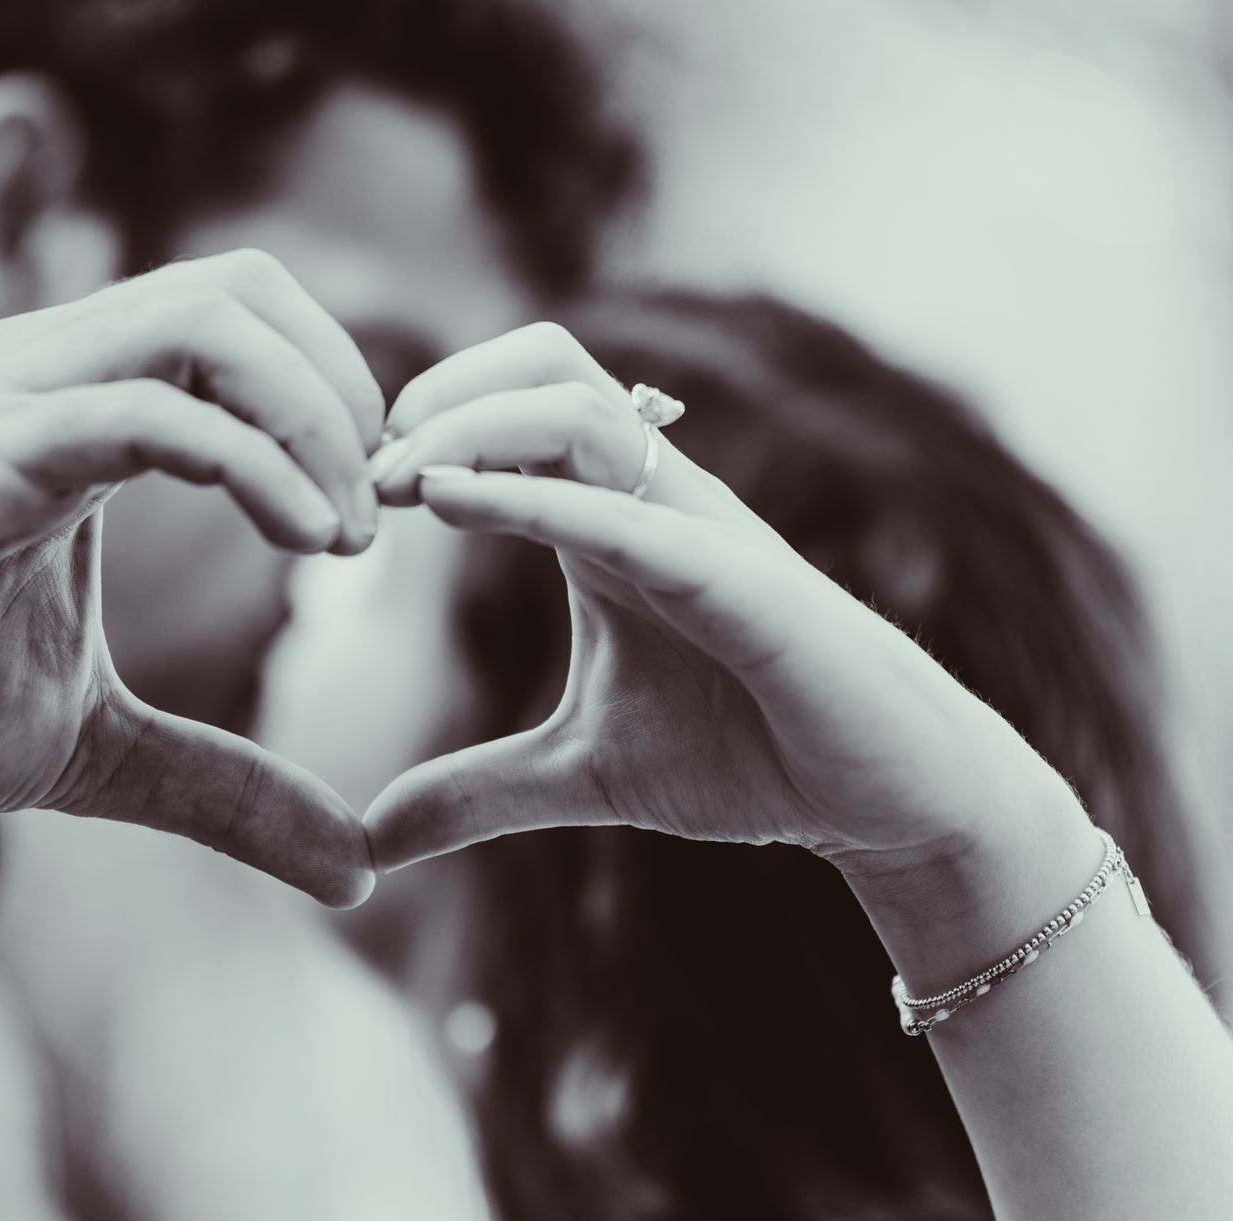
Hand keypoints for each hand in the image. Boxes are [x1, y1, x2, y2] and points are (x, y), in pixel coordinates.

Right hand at [0, 250, 381, 905]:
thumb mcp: (98, 753)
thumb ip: (227, 789)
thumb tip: (356, 873)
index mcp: (85, 412)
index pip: (249, 326)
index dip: (342, 404)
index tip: (382, 523)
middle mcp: (50, 376)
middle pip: (246, 289)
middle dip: (348, 392)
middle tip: (386, 516)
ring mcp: (6, 401)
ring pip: (205, 322)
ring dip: (315, 416)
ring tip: (350, 538)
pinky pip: (142, 413)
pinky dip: (254, 462)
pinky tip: (308, 540)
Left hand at [363, 322, 1085, 875]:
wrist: (880, 798)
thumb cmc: (748, 756)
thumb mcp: (580, 774)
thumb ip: (476, 793)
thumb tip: (368, 844)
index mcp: (611, 521)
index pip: (513, 409)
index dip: (425, 428)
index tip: (352, 497)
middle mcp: (652, 501)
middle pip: (544, 364)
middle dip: (441, 394)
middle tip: (367, 477)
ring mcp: (700, 529)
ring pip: (579, 406)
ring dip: (470, 426)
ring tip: (396, 485)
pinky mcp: (742, 582)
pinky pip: (630, 514)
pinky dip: (534, 500)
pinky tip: (450, 505)